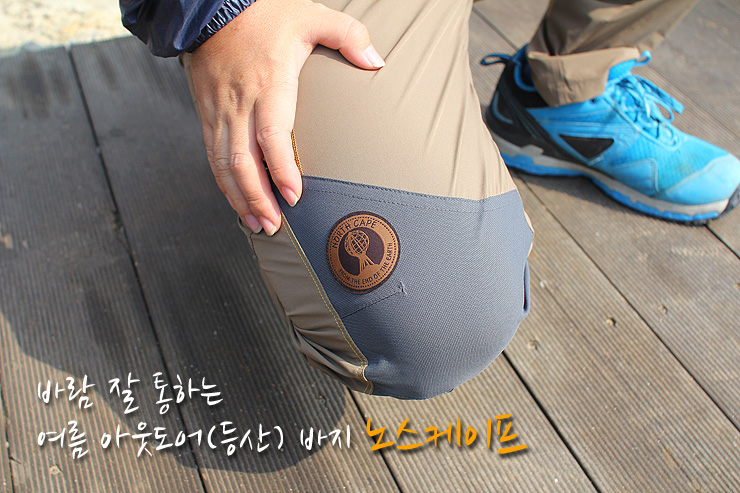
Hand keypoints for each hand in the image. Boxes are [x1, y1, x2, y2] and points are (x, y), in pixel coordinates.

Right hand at [189, 0, 384, 234]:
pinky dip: (224, 183)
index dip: (281, 170)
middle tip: (274, 225)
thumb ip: (348, 35)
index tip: (293, 196)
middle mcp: (241, 103)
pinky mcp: (207, 115)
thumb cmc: (264, 14)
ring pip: (224, 164)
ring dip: (240, 198)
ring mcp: (220, 111)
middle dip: (258, 198)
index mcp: (268, 84)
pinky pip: (212, 155)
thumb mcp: (310, 16)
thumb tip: (377, 61)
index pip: (272, 135)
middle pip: (243, 161)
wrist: (211, 8)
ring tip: (258, 224)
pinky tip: (237, 201)